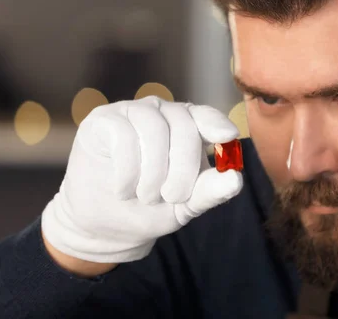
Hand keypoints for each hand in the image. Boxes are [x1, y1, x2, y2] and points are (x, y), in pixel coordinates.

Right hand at [41, 96, 241, 264]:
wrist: (106, 225)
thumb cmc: (152, 208)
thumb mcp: (186, 204)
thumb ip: (210, 191)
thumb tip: (235, 180)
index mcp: (188, 127)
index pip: (205, 116)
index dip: (216, 123)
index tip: (227, 136)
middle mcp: (162, 113)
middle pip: (183, 125)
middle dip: (182, 167)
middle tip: (171, 197)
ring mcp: (132, 113)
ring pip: (153, 129)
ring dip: (153, 171)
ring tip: (145, 196)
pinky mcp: (103, 120)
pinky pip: (123, 135)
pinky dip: (127, 170)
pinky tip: (123, 190)